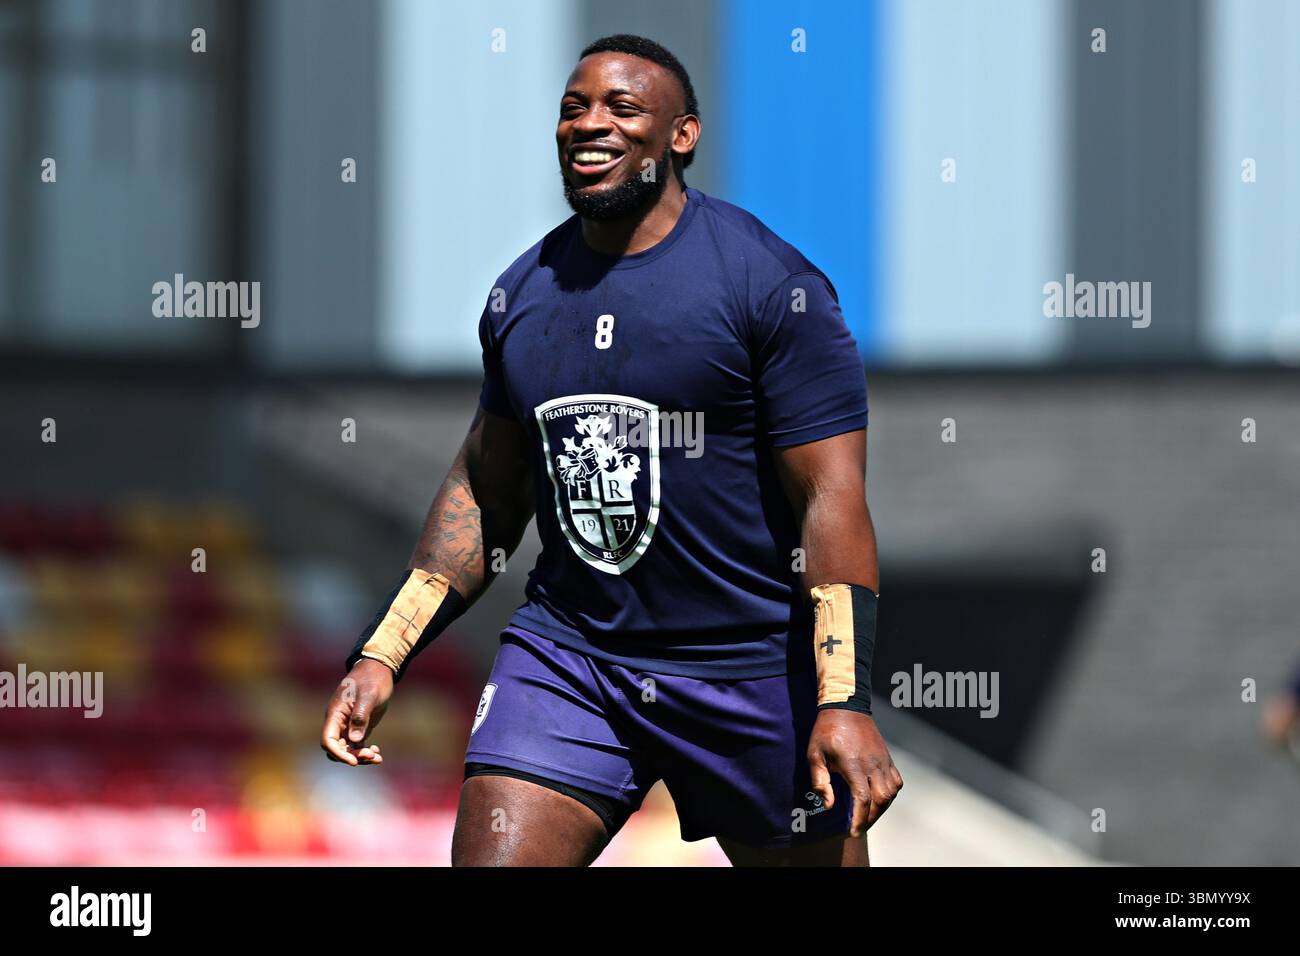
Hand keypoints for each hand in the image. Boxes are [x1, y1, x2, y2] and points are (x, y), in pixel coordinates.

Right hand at [320, 658, 393, 765]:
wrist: (379, 669)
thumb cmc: (372, 679)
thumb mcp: (368, 695)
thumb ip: (360, 716)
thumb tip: (355, 740)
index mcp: (335, 714)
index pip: (328, 740)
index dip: (338, 753)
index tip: (354, 761)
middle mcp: (338, 722)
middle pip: (337, 748)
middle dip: (352, 756)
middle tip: (372, 756)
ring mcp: (348, 725)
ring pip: (347, 749)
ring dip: (360, 756)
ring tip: (377, 758)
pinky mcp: (359, 726)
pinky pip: (357, 745)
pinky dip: (365, 752)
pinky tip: (377, 753)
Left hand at [807, 709, 901, 836]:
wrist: (845, 707)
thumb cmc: (826, 731)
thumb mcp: (814, 755)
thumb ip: (820, 781)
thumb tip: (829, 805)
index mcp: (853, 764)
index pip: (863, 799)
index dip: (860, 819)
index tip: (853, 832)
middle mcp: (872, 763)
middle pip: (880, 799)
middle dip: (871, 818)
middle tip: (860, 827)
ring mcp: (883, 760)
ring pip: (891, 792)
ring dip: (882, 808)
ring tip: (869, 816)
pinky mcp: (887, 757)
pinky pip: (896, 781)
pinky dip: (891, 794)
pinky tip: (880, 799)